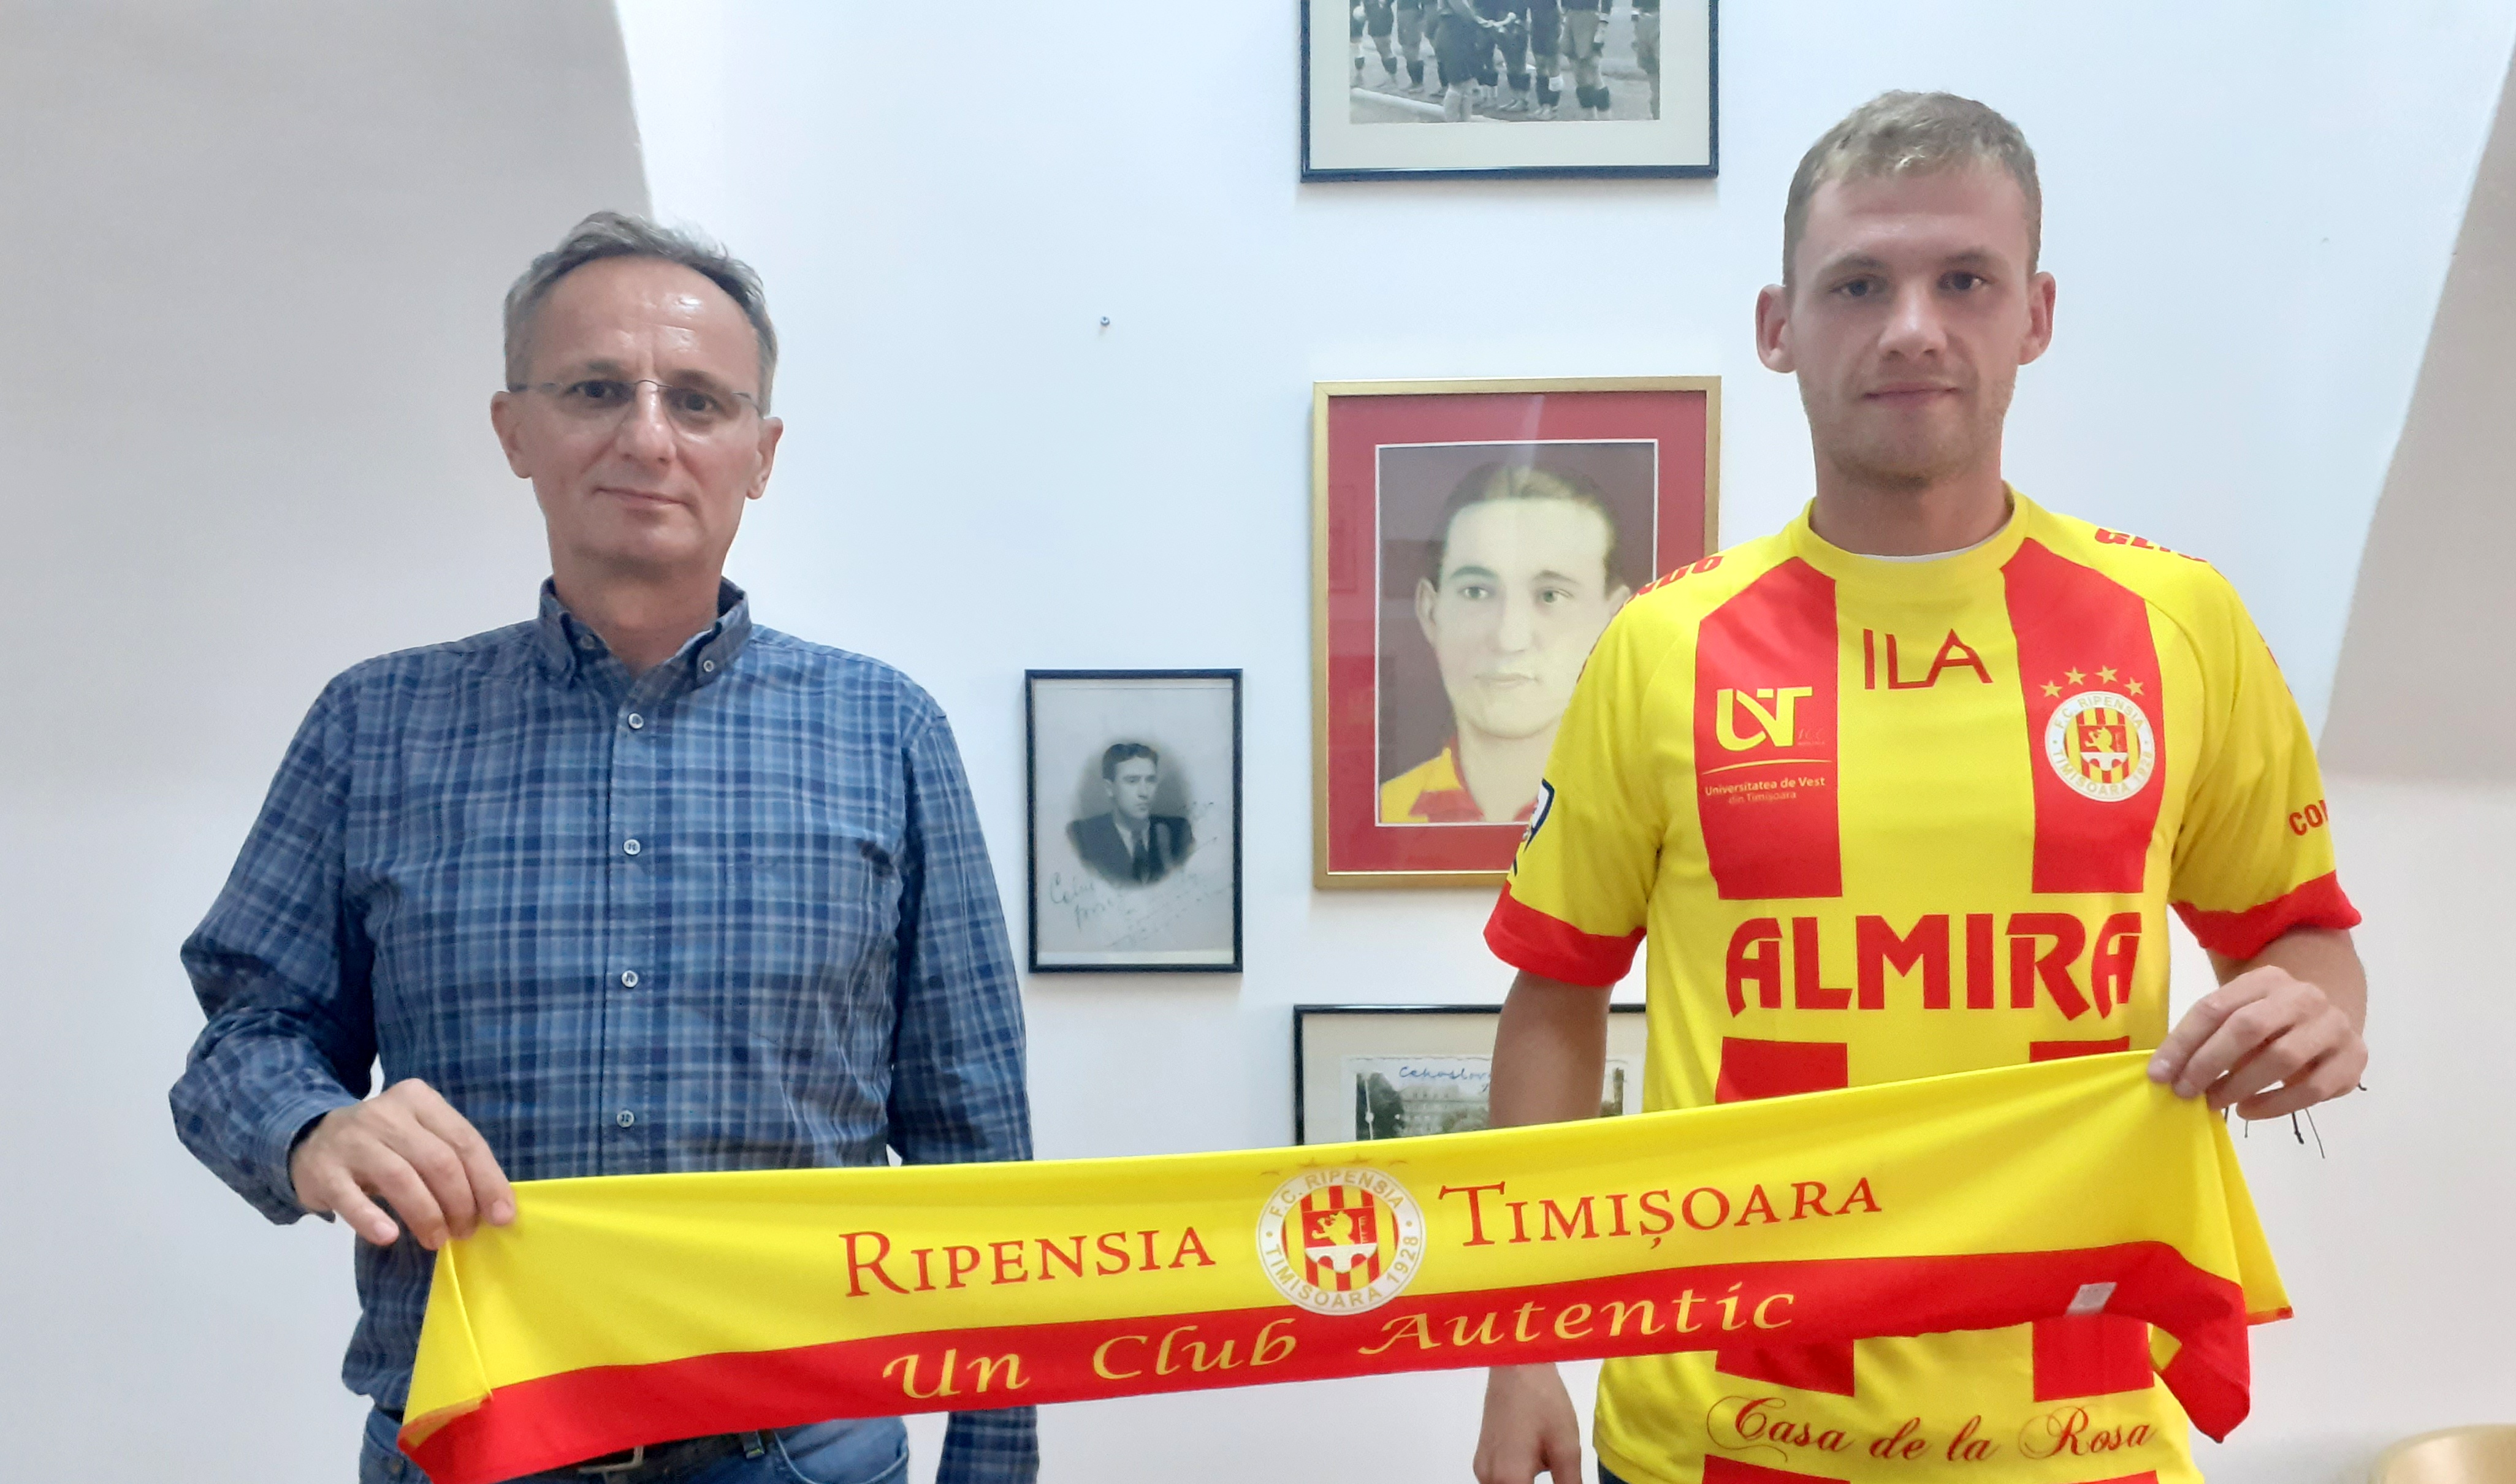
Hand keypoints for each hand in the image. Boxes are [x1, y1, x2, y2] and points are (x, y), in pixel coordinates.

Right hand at [290, 1079, 515, 1248]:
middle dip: (460, 1203)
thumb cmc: (382, 1146)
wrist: (309, 1140)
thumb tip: (497, 1208)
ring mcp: (352, 1139)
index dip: (488, 1181)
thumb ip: (454, 1161)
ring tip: (437, 1240)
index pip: (465, 1140)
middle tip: (464, 1232)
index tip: (502, 1217)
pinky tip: (389, 1237)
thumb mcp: (418, 1139)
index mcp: (418, 1100)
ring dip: (427, 1215)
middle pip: (438, 1161)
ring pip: (402, 1178)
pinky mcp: (324, 1169)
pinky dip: (372, 1218)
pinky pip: (351, 1197)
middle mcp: (386, 1113)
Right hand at [1474, 1363, 1582, 1483]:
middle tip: (1560, 1474)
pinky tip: (1536, 1466)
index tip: (1564, 1483)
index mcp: (1509, 1480)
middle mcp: (1488, 1479)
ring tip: (1551, 1468)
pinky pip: (1499, 1482)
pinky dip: (1517, 1482)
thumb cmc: (1543, 1402)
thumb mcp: (1566, 1448)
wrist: (1516, 1365)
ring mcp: (1482, 1468)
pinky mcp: (1482, 1457)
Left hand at [2148, 964, 2366, 1119]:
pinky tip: (2248, 1110)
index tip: (2159, 1074)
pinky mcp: (2354, 1058)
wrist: (2330, 1022)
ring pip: (2282, 1058)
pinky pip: (2313, 1088)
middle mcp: (2304, 996)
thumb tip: (2168, 1072)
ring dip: (2240, 1085)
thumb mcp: (2241, 1015)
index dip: (2182, 1042)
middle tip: (2185, 1091)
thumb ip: (2210, 1035)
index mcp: (2266, 979)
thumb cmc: (2271, 1024)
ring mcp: (2334, 1025)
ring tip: (2215, 1101)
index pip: (2214, 1007)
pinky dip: (2275, 1104)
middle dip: (2209, 1063)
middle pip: (2247, 1027)